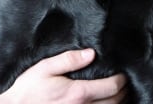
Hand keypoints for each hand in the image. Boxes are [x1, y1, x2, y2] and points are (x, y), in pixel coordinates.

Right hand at [0, 49, 126, 103]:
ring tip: (118, 94)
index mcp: (79, 93)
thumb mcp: (45, 68)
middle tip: (123, 82)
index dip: (121, 80)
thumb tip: (90, 53)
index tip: (122, 74)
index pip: (112, 87)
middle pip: (116, 102)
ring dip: (118, 103)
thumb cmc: (29, 90)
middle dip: (123, 91)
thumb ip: (69, 60)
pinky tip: (104, 103)